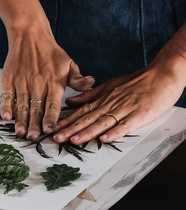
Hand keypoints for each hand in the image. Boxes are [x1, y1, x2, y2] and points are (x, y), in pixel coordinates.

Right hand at [0, 23, 94, 140]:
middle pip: (36, 107)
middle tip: (33, 137)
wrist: (30, 36)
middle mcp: (38, 83)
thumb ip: (77, 79)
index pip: (53, 104)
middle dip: (34, 124)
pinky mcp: (9, 78)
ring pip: (22, 104)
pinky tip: (6, 117)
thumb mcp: (69, 64)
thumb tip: (91, 83)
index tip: (50, 130)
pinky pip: (7, 94)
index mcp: (54, 82)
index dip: (51, 118)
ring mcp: (22, 81)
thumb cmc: (51, 52)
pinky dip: (6, 106)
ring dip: (21, 119)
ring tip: (20, 132)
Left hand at [53, 59, 184, 144]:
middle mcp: (110, 104)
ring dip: (88, 132)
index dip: (68, 120)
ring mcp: (124, 109)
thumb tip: (71, 101)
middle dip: (71, 129)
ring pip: (103, 122)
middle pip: (88, 118)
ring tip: (74, 140)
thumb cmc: (135, 81)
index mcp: (103, 98)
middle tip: (57, 137)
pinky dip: (115, 132)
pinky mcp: (139, 114)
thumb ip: (90, 95)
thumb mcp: (109, 85)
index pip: (82, 111)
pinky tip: (105, 139)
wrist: (160, 75)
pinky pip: (126, 125)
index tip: (55, 128)